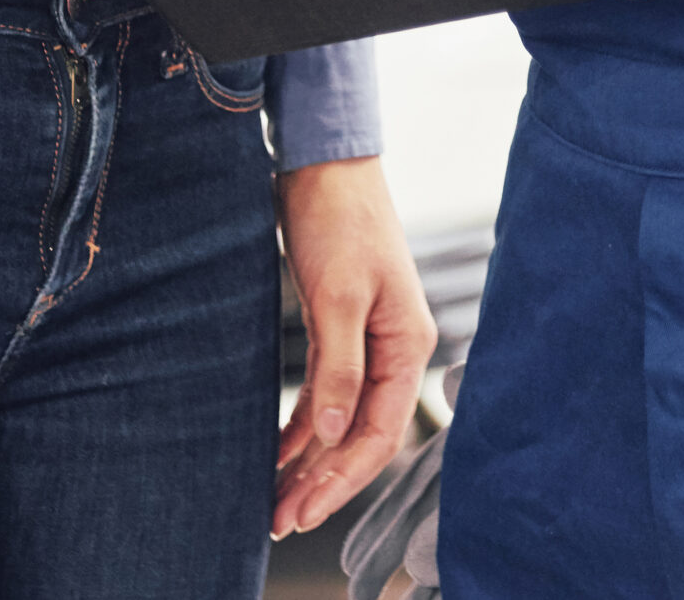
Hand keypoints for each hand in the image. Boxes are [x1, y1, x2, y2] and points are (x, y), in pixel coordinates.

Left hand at [273, 156, 434, 538]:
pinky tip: (278, 453)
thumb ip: (340, 367)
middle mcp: (394, 349)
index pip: (380, 430)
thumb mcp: (338, 296)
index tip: (304, 509)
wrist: (326, 163)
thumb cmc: (342, 219)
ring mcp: (369, 340)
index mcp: (408, 344)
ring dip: (311, 461)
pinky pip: (327, 393)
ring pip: (342, 419)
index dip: (343, 477)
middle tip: (281, 520)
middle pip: (362, 433)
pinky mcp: (342, 328)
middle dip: (324, 481)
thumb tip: (332, 434)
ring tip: (275, 500)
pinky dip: (303, 427)